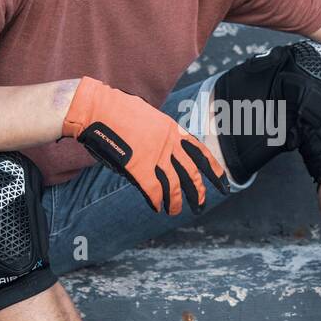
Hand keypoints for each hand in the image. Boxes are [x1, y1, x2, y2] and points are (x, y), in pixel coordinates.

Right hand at [60, 76, 230, 214]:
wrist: (96, 108)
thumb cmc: (116, 111)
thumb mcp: (146, 117)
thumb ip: (158, 135)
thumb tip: (160, 153)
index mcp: (172, 129)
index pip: (200, 152)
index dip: (214, 170)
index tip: (224, 183)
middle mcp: (167, 144)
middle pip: (191, 173)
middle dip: (198, 192)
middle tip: (201, 205)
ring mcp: (154, 156)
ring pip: (173, 186)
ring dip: (176, 202)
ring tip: (175, 211)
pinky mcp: (138, 167)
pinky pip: (152, 191)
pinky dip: (156, 201)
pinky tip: (156, 208)